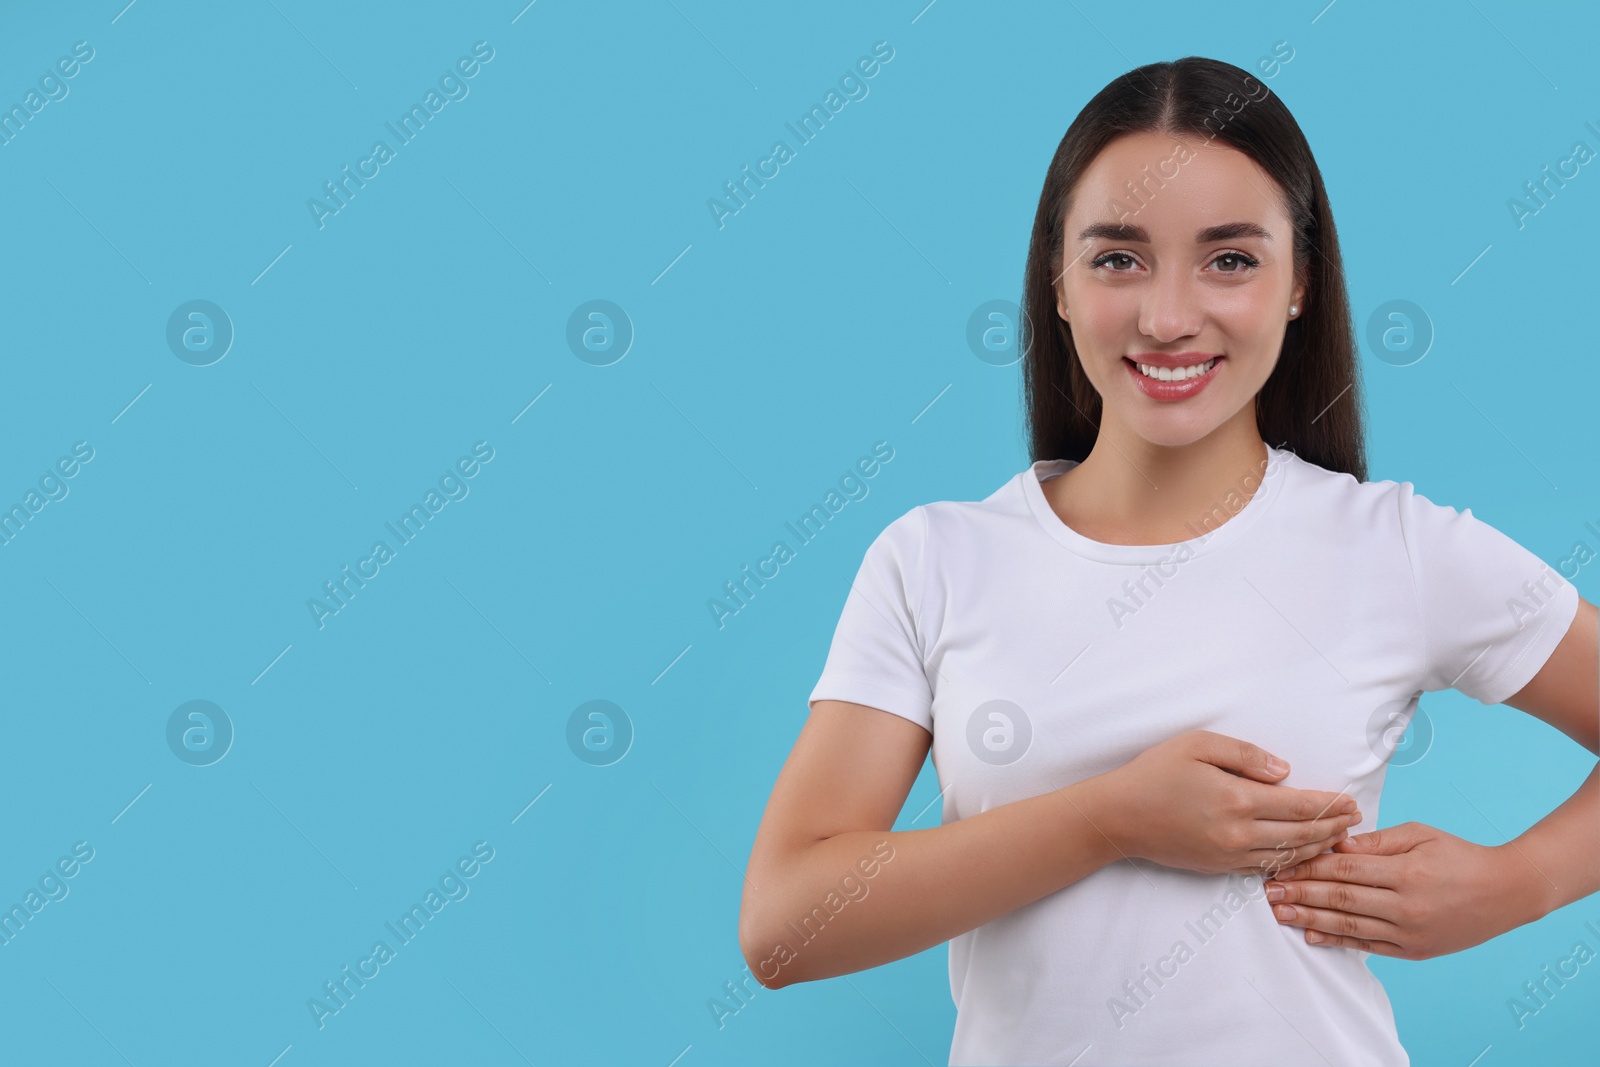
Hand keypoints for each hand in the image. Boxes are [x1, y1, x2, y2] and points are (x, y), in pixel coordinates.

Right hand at [1092, 730, 1361, 876]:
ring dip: (1318, 847)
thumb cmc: (1155, 773)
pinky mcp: (1220, 867)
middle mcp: (1239, 833)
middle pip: (1301, 834)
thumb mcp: (1197, 745)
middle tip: (1355, 819)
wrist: (1119, 817)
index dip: (1329, 805)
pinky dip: (1292, 861)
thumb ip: (1245, 755)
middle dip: (1333, 827)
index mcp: (1237, 799)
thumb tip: (1284, 771)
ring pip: (1289, 855)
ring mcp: (1230, 854)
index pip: (1299, 805)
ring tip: (1338, 837)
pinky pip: (1267, 867)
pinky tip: (1303, 853)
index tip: (1351, 801)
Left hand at [1263, 821, 1542, 958]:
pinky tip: (1312, 936)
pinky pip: (1368, 946)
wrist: (1507, 892)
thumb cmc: (1459, 855)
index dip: (1309, 868)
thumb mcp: (1419, 835)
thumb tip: (1334, 842)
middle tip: (1267, 890)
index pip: (1344, 870)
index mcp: (1405, 873)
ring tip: (1279, 913)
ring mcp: (1410, 932)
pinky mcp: (1414, 950)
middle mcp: (1406, 906)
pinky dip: (1338, 941)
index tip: (1280, 864)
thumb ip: (1375, 841)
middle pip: (1341, 900)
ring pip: (1349, 926)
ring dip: (1309, 920)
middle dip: (1300, 894)